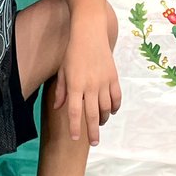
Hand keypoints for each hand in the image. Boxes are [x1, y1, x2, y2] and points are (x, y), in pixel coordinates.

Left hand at [53, 16, 121, 145]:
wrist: (90, 32)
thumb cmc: (72, 51)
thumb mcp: (62, 71)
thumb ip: (61, 91)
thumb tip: (58, 107)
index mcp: (75, 85)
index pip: (74, 112)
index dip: (75, 127)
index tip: (75, 138)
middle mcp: (90, 86)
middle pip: (93, 115)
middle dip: (93, 131)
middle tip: (94, 143)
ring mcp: (103, 82)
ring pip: (106, 108)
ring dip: (104, 118)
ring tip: (100, 124)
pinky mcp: (113, 77)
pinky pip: (117, 97)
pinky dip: (115, 106)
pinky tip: (112, 111)